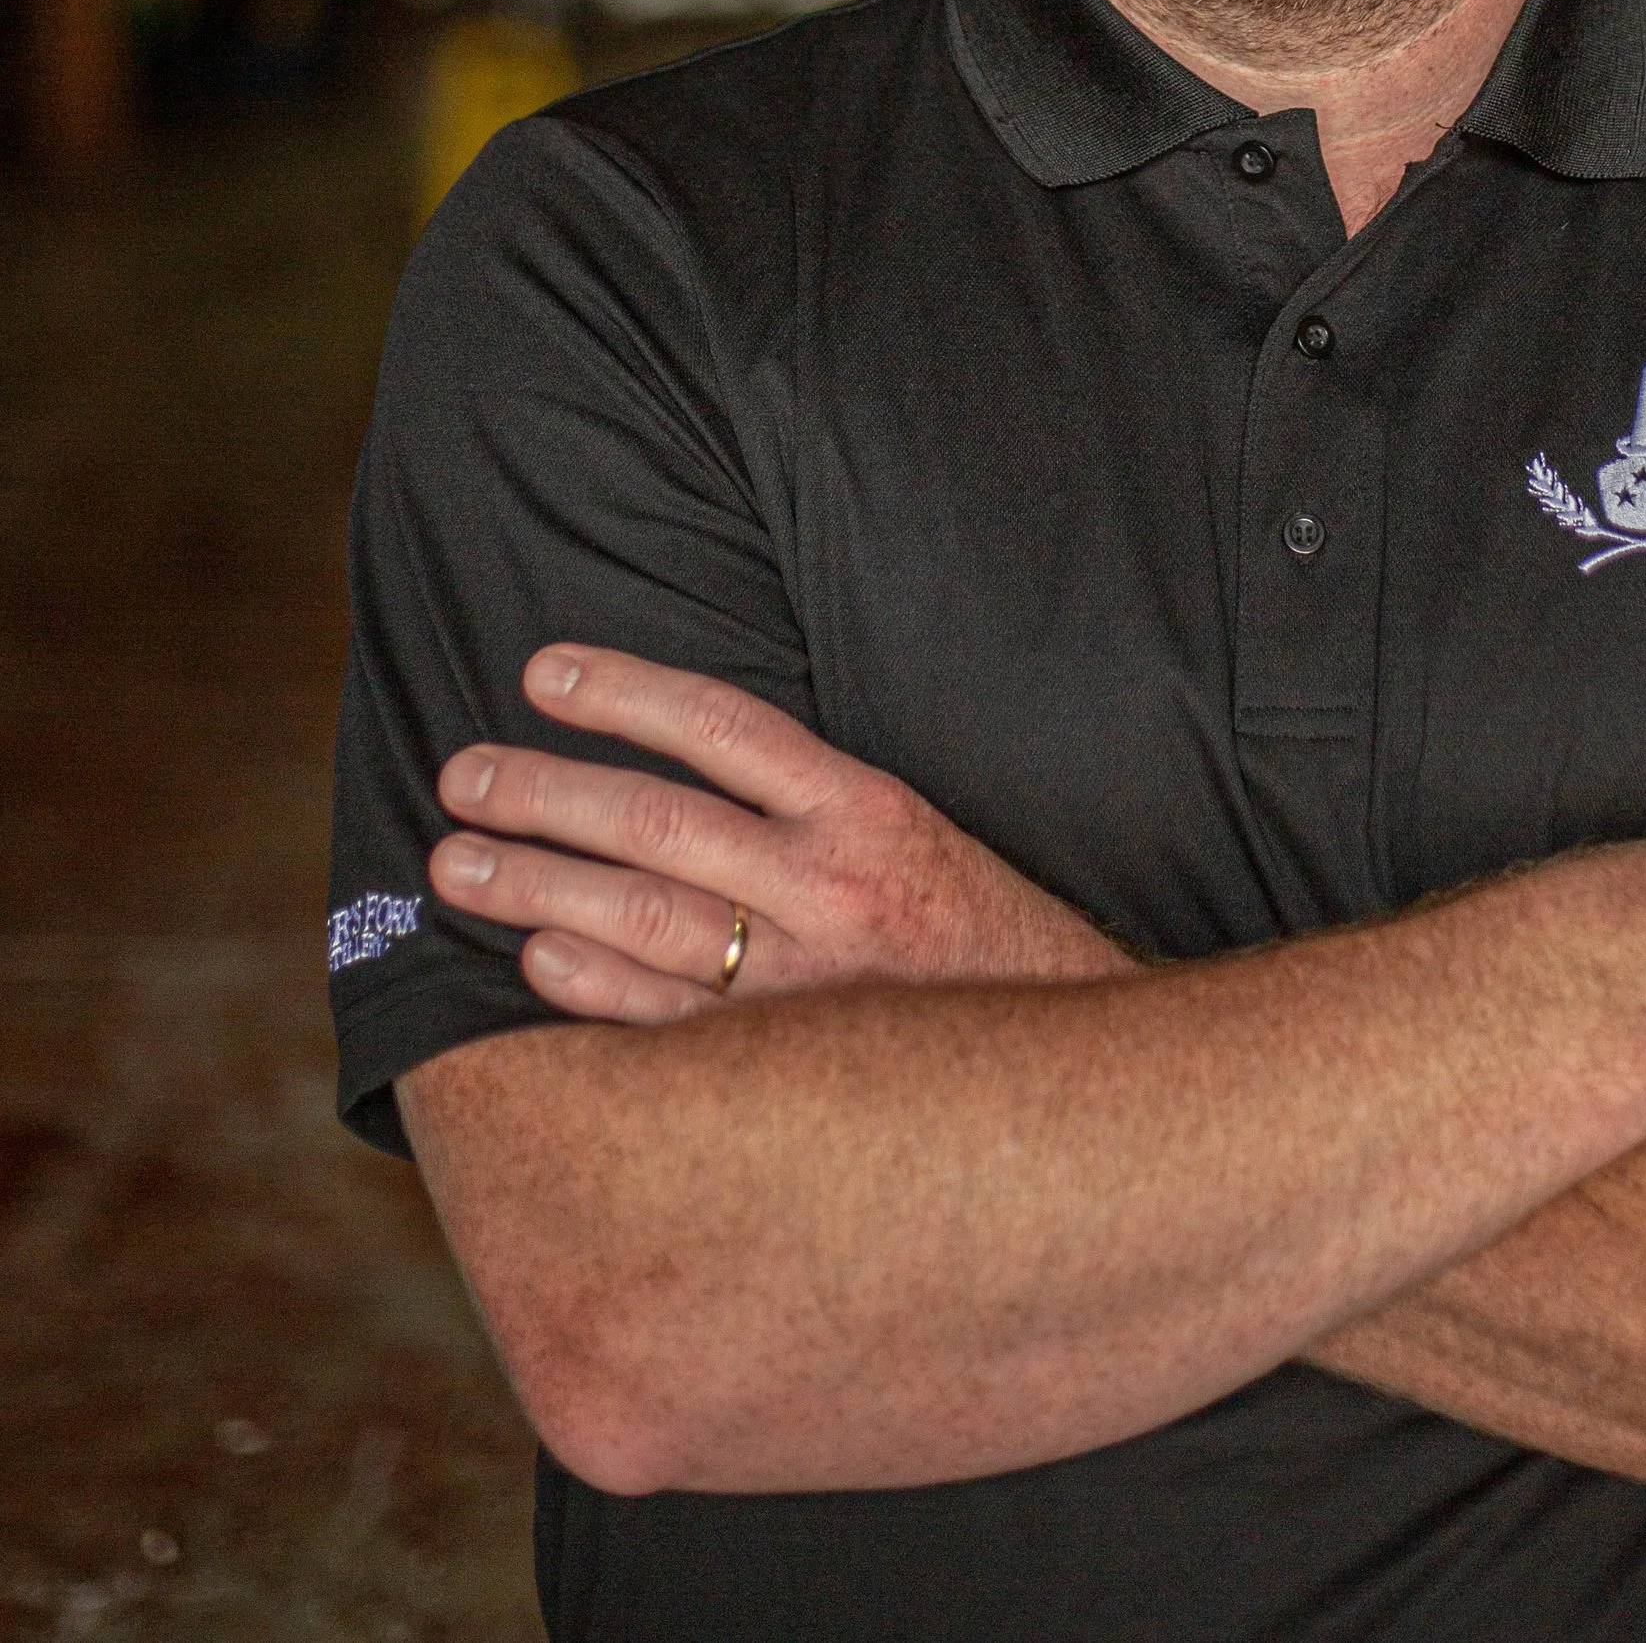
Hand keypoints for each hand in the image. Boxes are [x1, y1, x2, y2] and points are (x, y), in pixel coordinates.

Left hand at [428, 643, 1137, 1026]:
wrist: (1078, 1084)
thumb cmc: (980, 945)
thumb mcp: (918, 838)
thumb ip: (812, 808)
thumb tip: (678, 765)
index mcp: (868, 812)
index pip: (723, 726)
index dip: (624, 690)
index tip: (540, 671)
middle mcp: (832, 889)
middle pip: (656, 821)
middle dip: (545, 793)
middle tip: (460, 775)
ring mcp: (804, 985)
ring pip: (641, 919)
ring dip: (536, 885)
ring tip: (458, 860)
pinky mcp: (786, 1070)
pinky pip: (664, 1025)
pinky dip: (590, 989)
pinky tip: (532, 962)